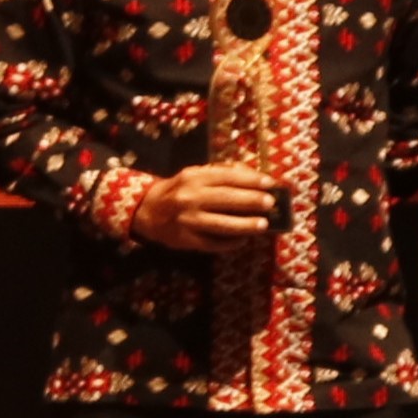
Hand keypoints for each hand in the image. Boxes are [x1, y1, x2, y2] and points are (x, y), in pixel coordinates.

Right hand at [139, 164, 284, 251]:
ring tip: (263, 225)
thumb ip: (220, 173)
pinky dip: (229, 243)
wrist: (147, 211)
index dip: (251, 180)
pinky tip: (242, 240)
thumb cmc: (179, 189)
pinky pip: (212, 243)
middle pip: (226, 199)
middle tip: (270, 203)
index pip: (227, 177)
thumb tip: (252, 177)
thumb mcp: (194, 175)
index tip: (270, 183)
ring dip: (245, 225)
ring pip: (221, 224)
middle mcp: (190, 197)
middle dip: (251, 201)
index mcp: (194, 177)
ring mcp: (188, 220)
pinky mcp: (186, 240)